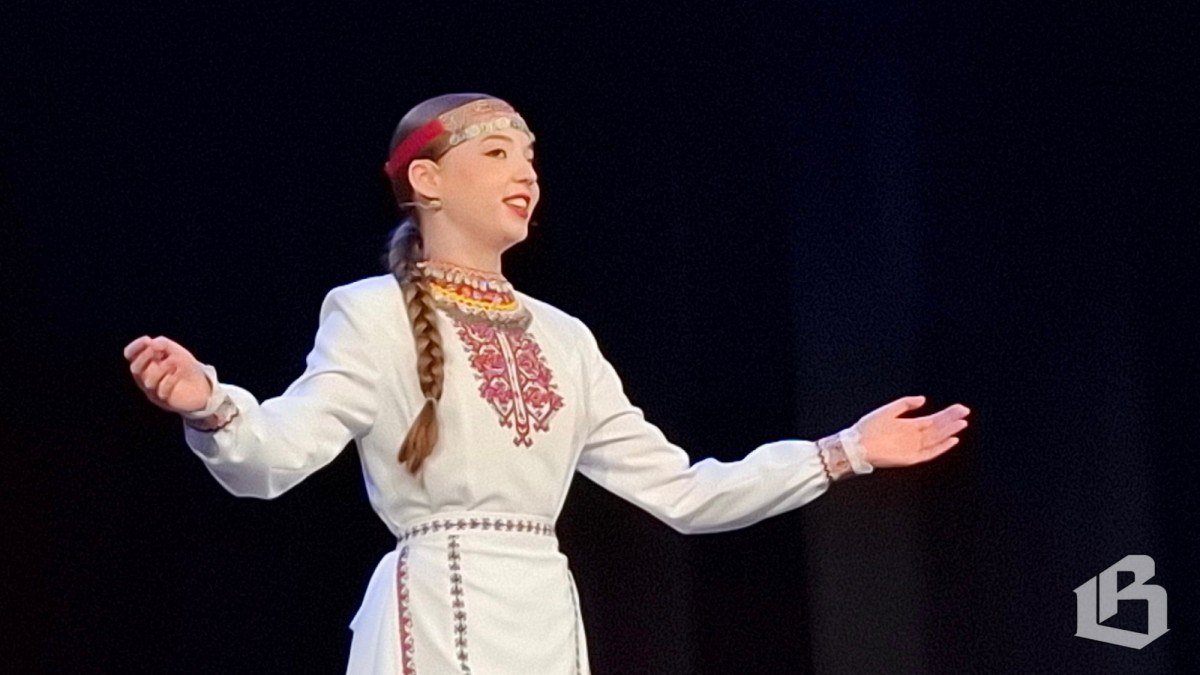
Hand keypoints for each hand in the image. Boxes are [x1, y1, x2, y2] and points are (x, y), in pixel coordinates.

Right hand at [123, 336, 212, 413]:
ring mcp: (153, 391)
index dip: (135, 347)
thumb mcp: (176, 351)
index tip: (147, 339)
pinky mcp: (164, 400)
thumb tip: (151, 343)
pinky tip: (178, 374)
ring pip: (148, 381)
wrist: (201, 387)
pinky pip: (162, 391)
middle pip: (135, 368)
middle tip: (159, 351)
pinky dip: (170, 381)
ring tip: (174, 362)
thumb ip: (163, 343)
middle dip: (145, 357)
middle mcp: (145, 377)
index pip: (130, 355)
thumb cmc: (184, 367)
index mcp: (145, 364)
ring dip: (161, 369)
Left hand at [854, 396, 969, 467]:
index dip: (947, 414)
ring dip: (950, 431)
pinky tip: (952, 440)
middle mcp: (913, 437)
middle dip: (952, 420)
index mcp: (909, 426)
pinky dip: (941, 447)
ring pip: (936, 438)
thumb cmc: (868, 428)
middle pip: (937, 428)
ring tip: (962, 423)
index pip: (933, 419)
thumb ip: (905, 404)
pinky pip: (930, 453)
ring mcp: (913, 447)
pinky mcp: (911, 458)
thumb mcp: (887, 410)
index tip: (960, 408)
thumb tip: (923, 399)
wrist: (855, 445)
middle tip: (965, 412)